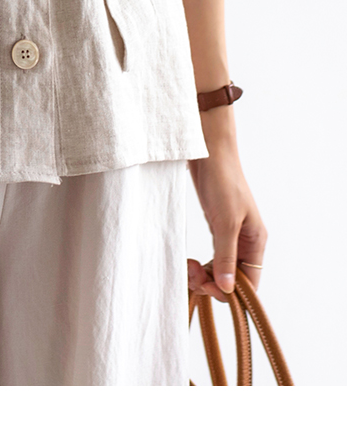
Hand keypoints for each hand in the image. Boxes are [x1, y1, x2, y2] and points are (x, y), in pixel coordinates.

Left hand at [187, 106, 265, 300]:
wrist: (208, 151)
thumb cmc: (222, 181)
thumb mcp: (225, 221)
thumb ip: (226, 256)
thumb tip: (228, 288)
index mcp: (256, 242)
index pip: (250, 283)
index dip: (230, 291)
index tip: (206, 288)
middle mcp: (246, 242)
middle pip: (233, 279)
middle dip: (212, 282)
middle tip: (190, 274)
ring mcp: (230, 235)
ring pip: (220, 269)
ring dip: (203, 275)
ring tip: (186, 266)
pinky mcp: (216, 227)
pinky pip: (211, 257)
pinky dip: (200, 264)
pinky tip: (188, 262)